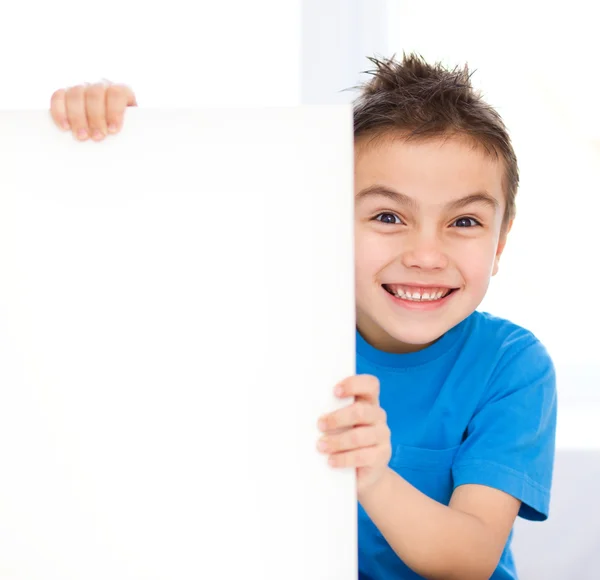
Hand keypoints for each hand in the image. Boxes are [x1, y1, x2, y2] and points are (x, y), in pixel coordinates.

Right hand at [50, 80, 136, 141]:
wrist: (108, 124)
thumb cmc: (122, 127)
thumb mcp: (130, 125)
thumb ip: (129, 128)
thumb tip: (126, 142)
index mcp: (120, 90)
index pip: (117, 93)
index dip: (114, 111)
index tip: (113, 130)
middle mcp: (100, 84)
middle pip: (95, 95)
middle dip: (96, 118)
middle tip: (97, 137)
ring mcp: (82, 87)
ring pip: (76, 95)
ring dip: (78, 117)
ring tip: (82, 136)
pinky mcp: (65, 92)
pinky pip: (58, 96)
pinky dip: (59, 112)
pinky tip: (64, 127)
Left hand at [317, 374, 391, 495]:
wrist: (361, 471)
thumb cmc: (343, 440)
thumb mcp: (338, 424)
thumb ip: (330, 413)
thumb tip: (304, 412)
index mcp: (368, 401)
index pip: (370, 384)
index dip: (354, 384)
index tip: (334, 391)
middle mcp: (377, 416)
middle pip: (361, 411)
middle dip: (338, 418)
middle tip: (320, 425)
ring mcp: (382, 435)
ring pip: (360, 435)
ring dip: (337, 441)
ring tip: (320, 446)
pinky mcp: (381, 455)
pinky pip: (363, 456)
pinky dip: (344, 458)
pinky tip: (331, 460)